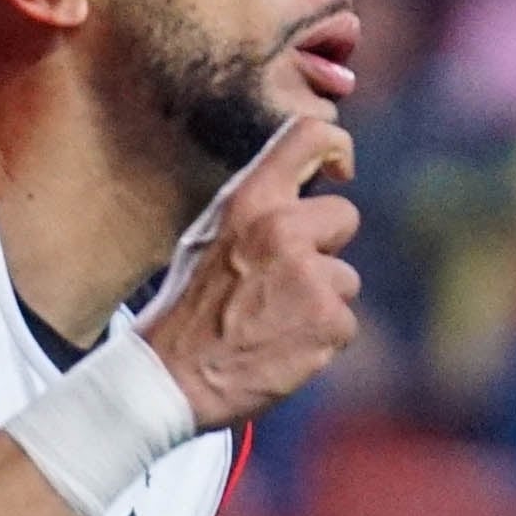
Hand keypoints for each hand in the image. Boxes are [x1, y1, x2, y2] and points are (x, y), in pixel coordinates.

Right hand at [135, 111, 359, 430]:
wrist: (169, 379)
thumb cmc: (188, 311)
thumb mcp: (208, 238)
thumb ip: (258, 211)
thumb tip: (302, 198)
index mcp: (248, 202)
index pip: (308, 136)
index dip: (337, 148)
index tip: (340, 172)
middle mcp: (282, 229)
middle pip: (344, 216)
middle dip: (324, 250)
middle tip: (281, 284)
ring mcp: (309, 276)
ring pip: (345, 280)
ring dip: (320, 303)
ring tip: (272, 323)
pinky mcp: (328, 321)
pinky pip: (345, 324)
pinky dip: (320, 341)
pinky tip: (281, 348)